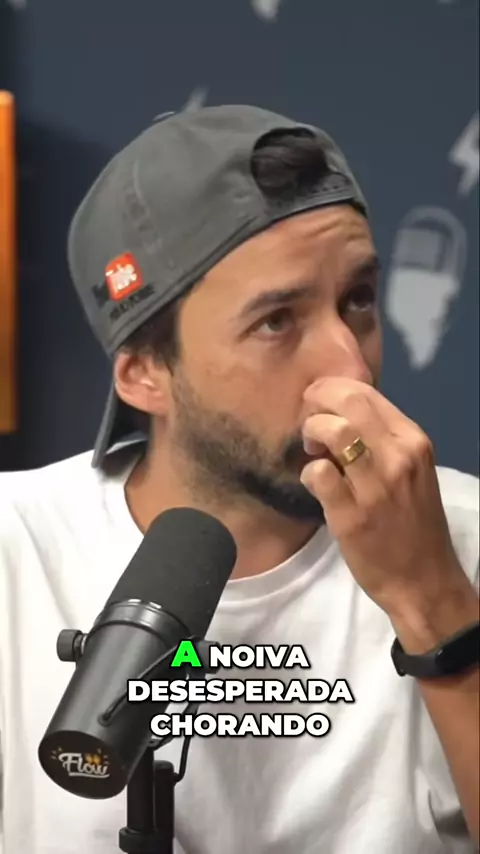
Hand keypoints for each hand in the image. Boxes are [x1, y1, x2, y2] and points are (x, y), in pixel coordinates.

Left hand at [300, 377, 468, 618]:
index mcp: (413, 440)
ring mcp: (376, 486)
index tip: (318, 402)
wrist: (423, 580)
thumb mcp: (410, 470)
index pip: (366, 393)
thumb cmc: (413, 522)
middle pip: (348, 402)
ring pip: (332, 431)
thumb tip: (338, 412)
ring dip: (312, 433)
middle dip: (317, 402)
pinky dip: (308, 472)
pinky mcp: (352, 515)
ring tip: (312, 450)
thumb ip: (380, 440)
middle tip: (307, 420)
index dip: (332, 390)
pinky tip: (314, 483)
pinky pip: (317, 474)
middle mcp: (399, 456)